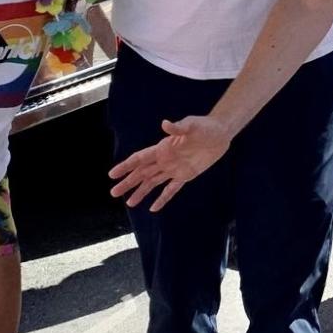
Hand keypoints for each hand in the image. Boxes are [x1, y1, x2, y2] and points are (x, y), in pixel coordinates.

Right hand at [108, 115, 233, 209]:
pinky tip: (153, 208)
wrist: (220, 133)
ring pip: (153, 183)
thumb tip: (165, 124)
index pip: (140, 159)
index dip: (126, 166)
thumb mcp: (191, 125)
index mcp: (162, 148)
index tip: (112, 174)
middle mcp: (165, 160)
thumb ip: (178, 127)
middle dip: (128, 183)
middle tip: (113, 193)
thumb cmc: (204, 126)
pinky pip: (171, 189)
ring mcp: (174, 169)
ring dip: (141, 192)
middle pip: (142, 173)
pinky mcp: (186, 175)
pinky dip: (162, 199)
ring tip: (129, 203)